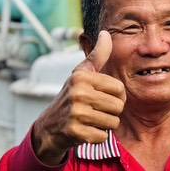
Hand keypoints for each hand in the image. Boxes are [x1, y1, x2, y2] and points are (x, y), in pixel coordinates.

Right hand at [31, 33, 126, 166]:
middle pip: (118, 107)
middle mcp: (77, 93)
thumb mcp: (81, 74)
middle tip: (95, 111)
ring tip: (90, 120)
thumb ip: (97, 55)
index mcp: (82, 77)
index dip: (116, 96)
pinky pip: (103, 137)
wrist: (49, 127)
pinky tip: (85, 131)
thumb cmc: (71, 97)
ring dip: (105, 125)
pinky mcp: (75, 132)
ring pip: (113, 123)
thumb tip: (106, 33)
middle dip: (111, 112)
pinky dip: (97, 137)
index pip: (120, 89)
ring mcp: (75, 113)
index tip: (102, 98)